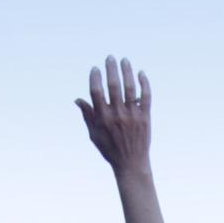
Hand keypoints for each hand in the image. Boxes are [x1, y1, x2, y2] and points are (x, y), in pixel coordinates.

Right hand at [75, 56, 150, 176]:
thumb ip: (88, 115)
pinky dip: (144, 84)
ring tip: (124, 60)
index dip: (95, 78)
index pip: (97, 93)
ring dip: (127, 72)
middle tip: (110, 58)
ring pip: (130, 89)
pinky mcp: (145, 118)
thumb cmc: (110, 149)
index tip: (95, 69)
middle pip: (113, 86)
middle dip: (111, 70)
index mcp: (103, 119)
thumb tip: (78, 99)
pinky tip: (141, 74)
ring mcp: (132, 116)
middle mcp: (117, 115)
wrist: (131, 164)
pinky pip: (145, 97)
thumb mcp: (94, 134)